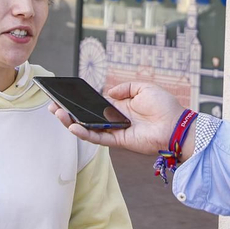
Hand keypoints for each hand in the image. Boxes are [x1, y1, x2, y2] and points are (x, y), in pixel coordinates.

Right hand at [47, 81, 184, 156]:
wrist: (176, 125)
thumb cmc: (164, 106)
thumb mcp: (144, 88)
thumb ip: (126, 87)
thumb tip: (109, 92)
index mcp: (121, 106)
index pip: (95, 103)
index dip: (81, 100)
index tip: (66, 95)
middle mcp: (115, 119)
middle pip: (87, 116)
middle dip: (69, 112)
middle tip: (53, 105)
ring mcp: (115, 131)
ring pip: (88, 128)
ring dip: (71, 122)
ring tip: (57, 114)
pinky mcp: (118, 141)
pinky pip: (98, 138)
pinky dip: (84, 133)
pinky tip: (72, 126)